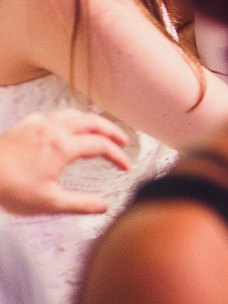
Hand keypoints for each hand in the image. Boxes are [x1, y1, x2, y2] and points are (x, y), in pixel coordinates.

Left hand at [0, 110, 130, 214]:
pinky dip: (62, 119)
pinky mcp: (23, 127)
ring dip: (90, 120)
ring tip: (97, 128)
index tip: (124, 166)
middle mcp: (54, 130)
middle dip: (111, 130)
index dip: (117, 155)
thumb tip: (102, 206)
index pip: (101, 145)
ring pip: (72, 114)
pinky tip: (58, 126)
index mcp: (64, 147)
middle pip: (92, 122)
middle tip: (121, 139)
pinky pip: (48, 116)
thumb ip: (80, 204)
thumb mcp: (49, 202)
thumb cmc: (9, 189)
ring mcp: (38, 125)